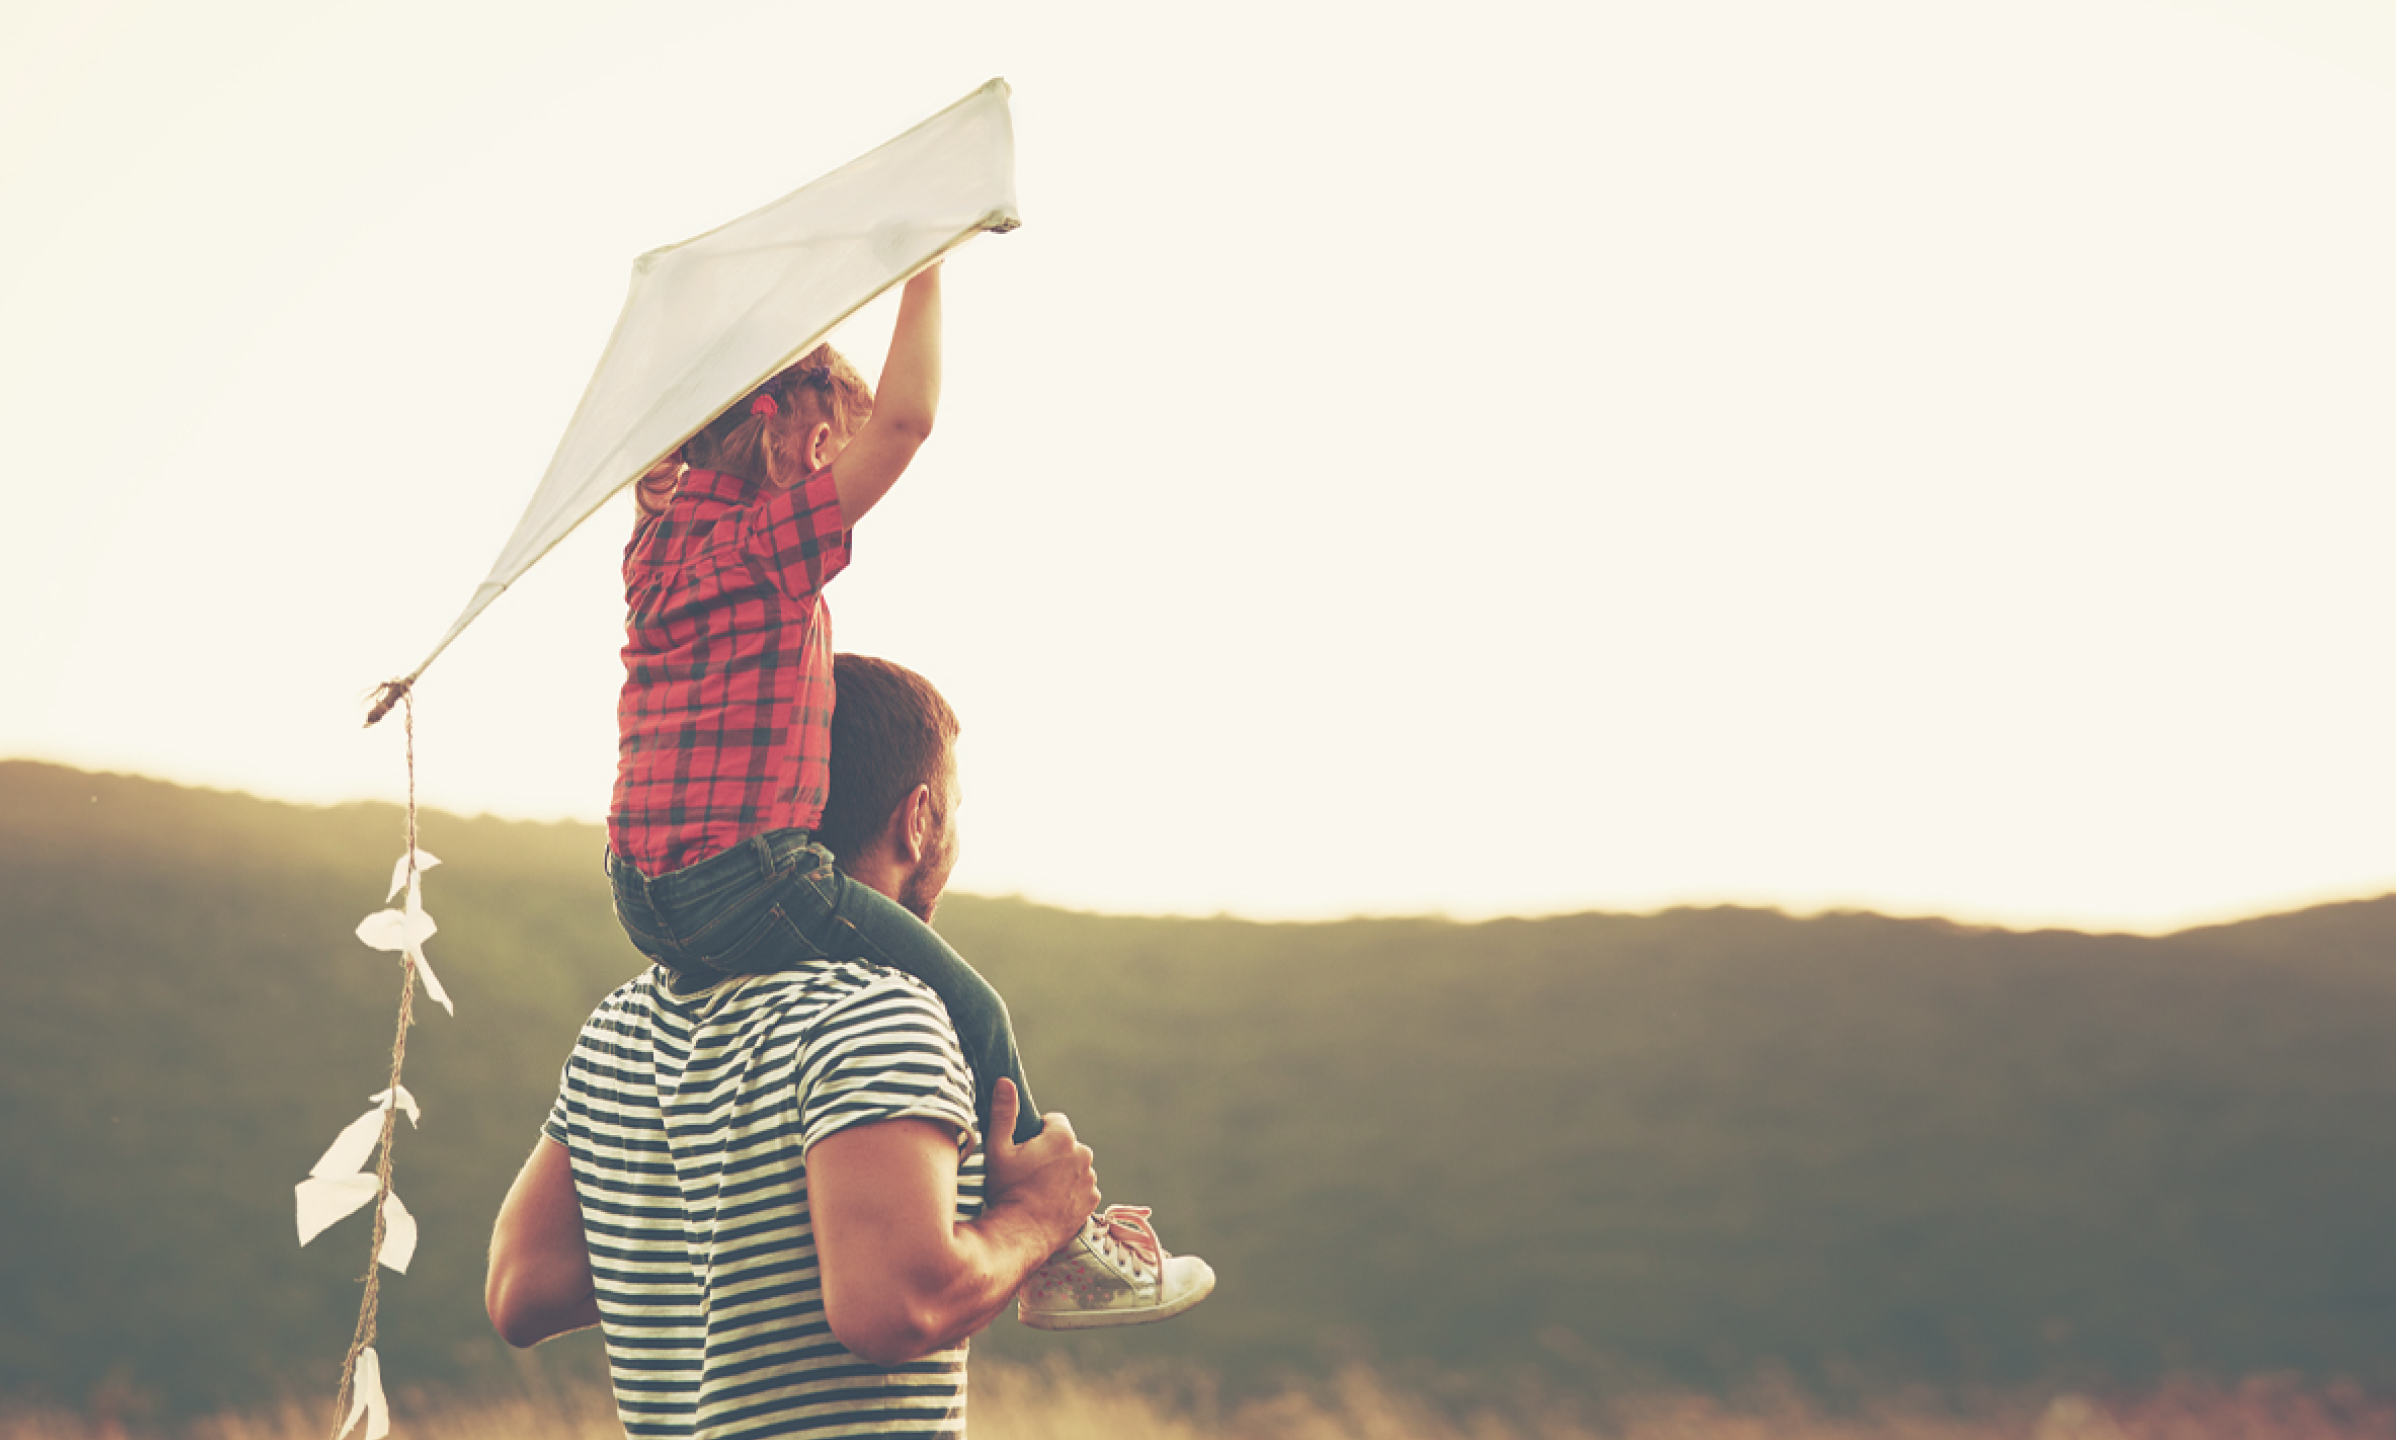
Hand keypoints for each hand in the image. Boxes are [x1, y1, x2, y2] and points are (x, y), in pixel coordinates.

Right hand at [981, 1079, 1097, 1250]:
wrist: (1019, 1235)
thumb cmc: (1007, 1190)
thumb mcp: (998, 1149)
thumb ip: (1004, 1112)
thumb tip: (1005, 1081)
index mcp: (1062, 1137)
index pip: (1054, 1121)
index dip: (1037, 1134)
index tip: (1024, 1151)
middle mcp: (1083, 1154)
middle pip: (1066, 1144)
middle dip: (1051, 1152)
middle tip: (1028, 1172)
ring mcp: (1090, 1179)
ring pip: (1074, 1166)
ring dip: (1062, 1172)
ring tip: (1038, 1190)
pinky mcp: (1092, 1201)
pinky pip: (1082, 1187)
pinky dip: (1070, 1191)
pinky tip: (1050, 1202)